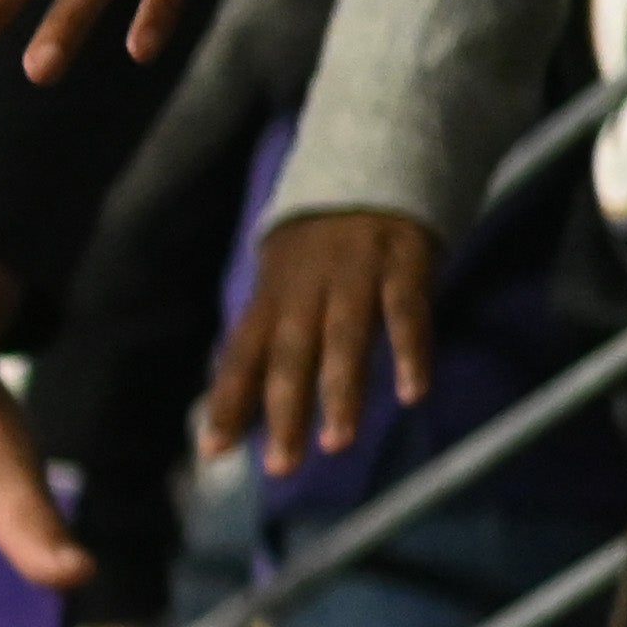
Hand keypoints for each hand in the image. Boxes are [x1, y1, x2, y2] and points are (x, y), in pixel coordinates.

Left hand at [201, 207, 442, 474]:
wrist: (375, 160)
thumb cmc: (322, 247)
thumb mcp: (283, 284)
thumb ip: (264, 343)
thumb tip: (232, 408)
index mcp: (272, 295)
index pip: (242, 354)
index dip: (228, 401)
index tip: (213, 451)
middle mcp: (306, 286)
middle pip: (289, 354)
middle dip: (283, 411)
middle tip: (280, 465)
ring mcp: (356, 272)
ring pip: (344, 337)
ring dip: (341, 391)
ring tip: (337, 442)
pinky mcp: (405, 260)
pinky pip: (407, 311)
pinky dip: (410, 350)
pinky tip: (413, 392)